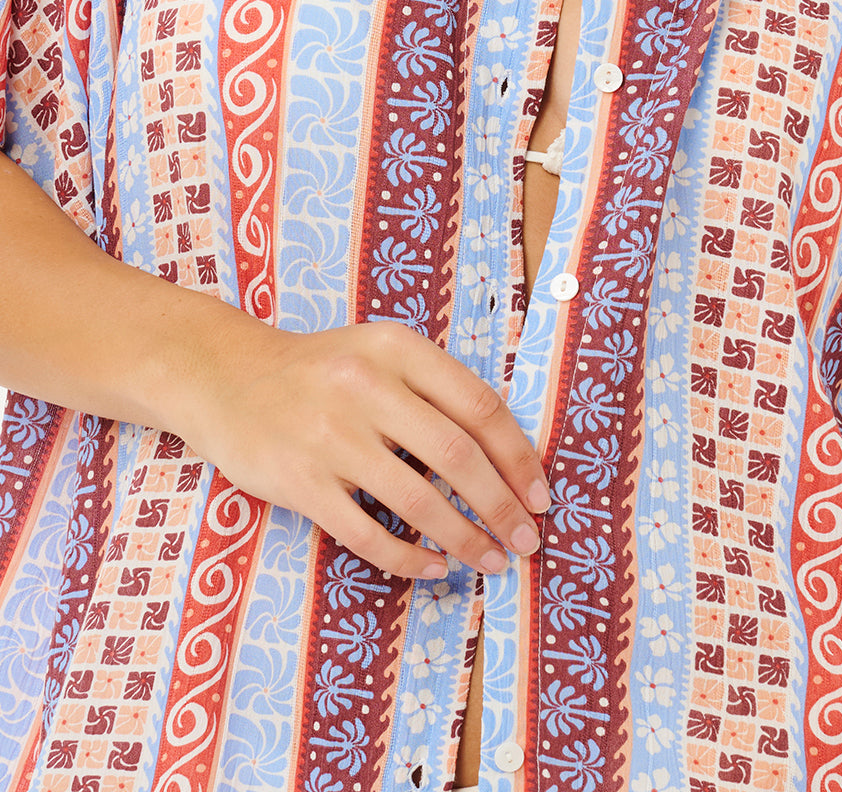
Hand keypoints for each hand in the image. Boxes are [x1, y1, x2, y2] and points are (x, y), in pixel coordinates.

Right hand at [181, 319, 550, 579]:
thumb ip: (434, 390)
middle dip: (503, 505)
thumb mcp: (379, 354)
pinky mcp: (300, 481)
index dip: (518, 456)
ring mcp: (330, 436)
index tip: (540, 494)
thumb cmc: (320, 372)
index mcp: (397, 349)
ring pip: (419, 500)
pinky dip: (410, 558)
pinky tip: (435, 568)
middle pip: (458, 455)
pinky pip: (368, 533)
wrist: (226, 377)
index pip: (479, 405)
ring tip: (492, 560)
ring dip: (466, 538)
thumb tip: (507, 458)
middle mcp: (367, 387)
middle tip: (528, 539)